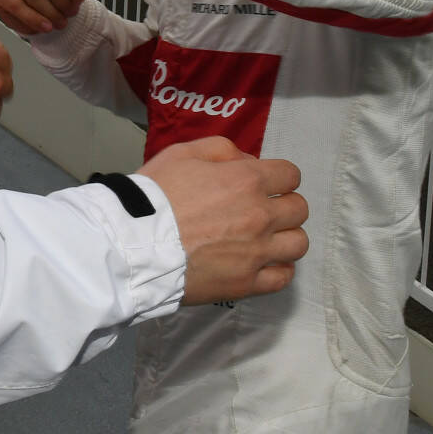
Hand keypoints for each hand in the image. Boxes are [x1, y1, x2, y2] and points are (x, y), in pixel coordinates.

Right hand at [137, 136, 307, 303]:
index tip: (264, 185)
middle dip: (283, 205)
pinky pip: (283, 277)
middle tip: (261, 211)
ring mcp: (257, 253)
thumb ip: (222, 150)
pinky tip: (262, 263)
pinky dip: (278, 269)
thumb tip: (249, 162)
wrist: (133, 244)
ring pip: (298, 244)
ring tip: (264, 239)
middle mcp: (260, 216)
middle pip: (299, 209)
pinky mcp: (246, 283)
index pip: (291, 175)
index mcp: (247, 180)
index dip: (278, 177)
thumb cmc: (154, 195)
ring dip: (285, 238)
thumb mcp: (182, 153)